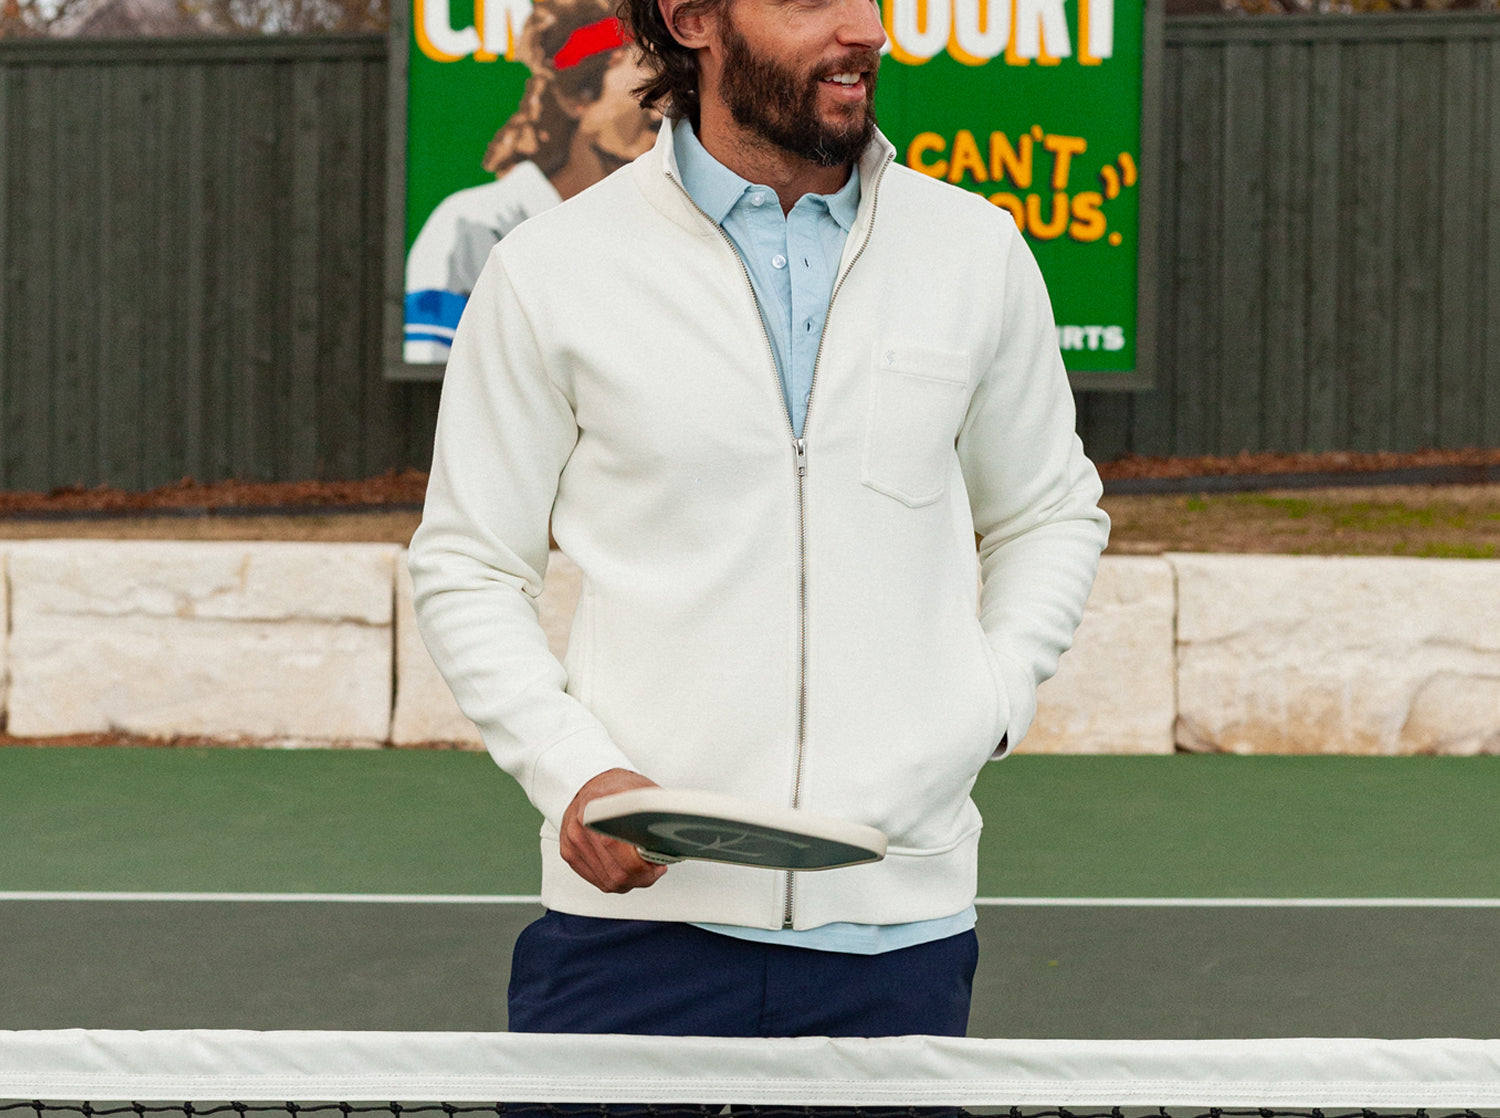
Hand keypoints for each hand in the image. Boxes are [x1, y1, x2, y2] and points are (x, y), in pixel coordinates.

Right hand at [559, 768, 668, 892]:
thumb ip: (656, 815)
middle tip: (654, 868)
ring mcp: (573, 841)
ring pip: (609, 882)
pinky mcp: (569, 853)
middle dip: (642, 877)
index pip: (621, 850)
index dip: (644, 865)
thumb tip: (673, 839)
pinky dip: (615, 879)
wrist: (591, 782)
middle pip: (617, 873)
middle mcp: (582, 826)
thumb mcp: (643, 792)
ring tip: (642, 868)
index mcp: (599, 808)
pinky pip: (598, 881)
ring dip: (630, 881)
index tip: (657, 863)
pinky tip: (624, 867)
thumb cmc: (617, 787)